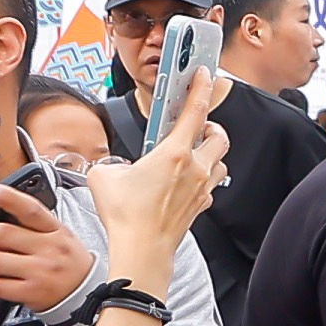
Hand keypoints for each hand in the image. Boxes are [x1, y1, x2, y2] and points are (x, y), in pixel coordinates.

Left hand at [0, 180, 96, 312]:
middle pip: (1, 233)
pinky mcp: (32, 293)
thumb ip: (33, 225)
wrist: (87, 294)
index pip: (31, 209)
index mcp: (55, 230)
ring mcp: (41, 271)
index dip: (8, 198)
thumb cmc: (67, 262)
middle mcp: (49, 249)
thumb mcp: (60, 236)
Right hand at [93, 71, 228, 280]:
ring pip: (221, 160)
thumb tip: (114, 166)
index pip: (195, 111)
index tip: (204, 74)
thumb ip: (111, 162)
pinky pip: (212, 184)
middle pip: (219, 135)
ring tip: (191, 152)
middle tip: (194, 124)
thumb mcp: (104, 176)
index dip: (201, 88)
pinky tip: (185, 180)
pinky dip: (204, 177)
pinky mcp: (201, 206)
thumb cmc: (126, 216)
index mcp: (174, 153)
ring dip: (210, 152)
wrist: (142, 250)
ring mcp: (201, 188)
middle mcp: (195, 168)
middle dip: (210, 125)